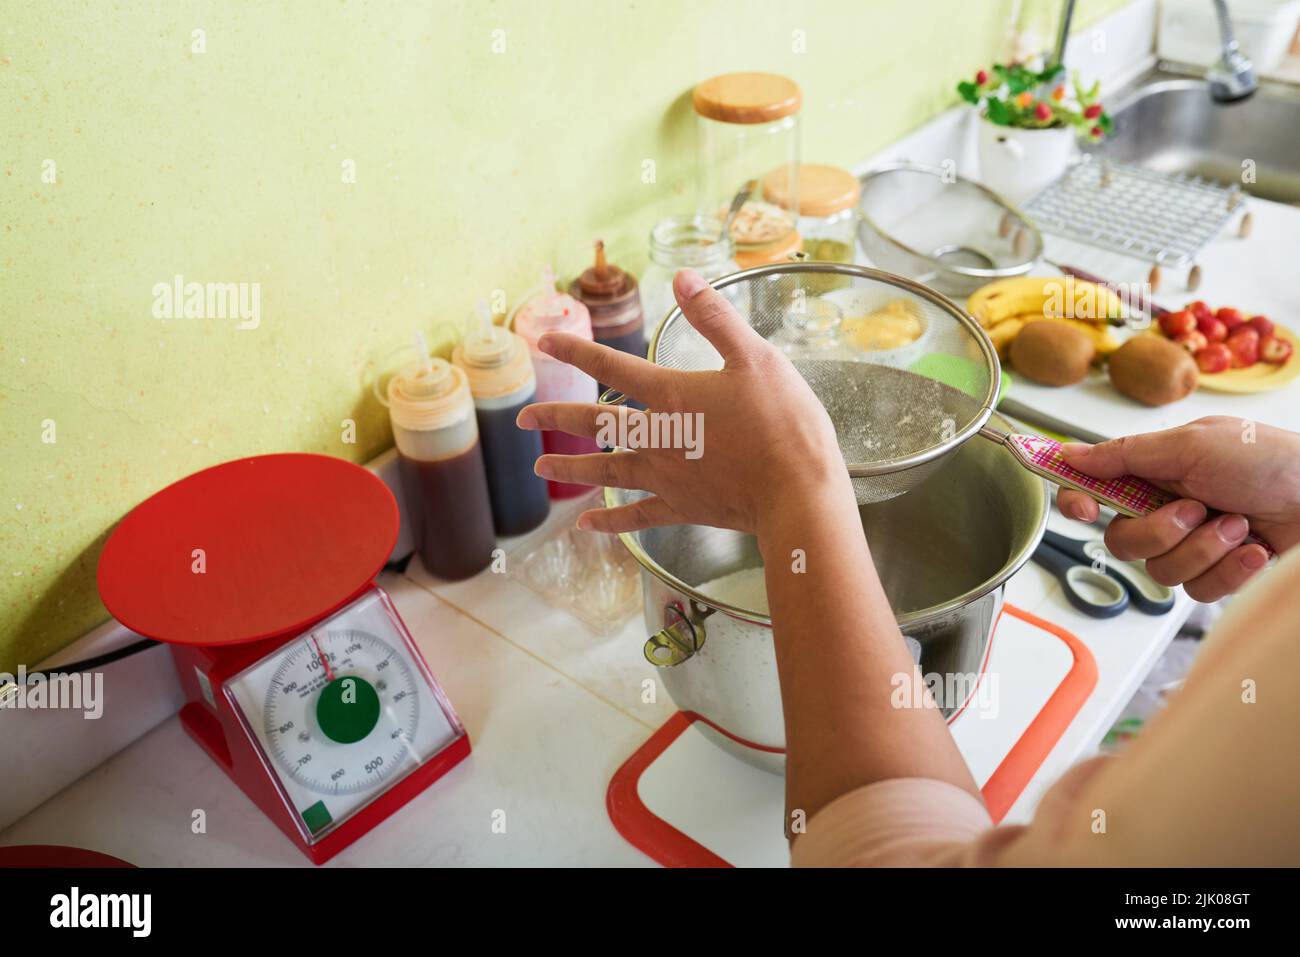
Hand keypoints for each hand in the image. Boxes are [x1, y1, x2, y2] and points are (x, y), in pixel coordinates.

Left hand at [516, 268, 852, 535]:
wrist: (798, 492)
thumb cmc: (784, 423)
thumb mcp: (756, 358)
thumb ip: (715, 318)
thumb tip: (682, 278)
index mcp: (673, 395)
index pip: (613, 368)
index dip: (576, 353)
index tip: (543, 343)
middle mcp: (659, 437)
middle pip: (595, 424)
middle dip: (556, 418)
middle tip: (522, 417)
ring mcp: (667, 477)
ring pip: (606, 471)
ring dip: (570, 469)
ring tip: (540, 469)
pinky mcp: (683, 508)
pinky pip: (637, 515)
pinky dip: (610, 520)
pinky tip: (587, 525)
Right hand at [1057, 416, 1299, 600]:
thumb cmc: (1272, 461)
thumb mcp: (1192, 444)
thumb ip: (1125, 454)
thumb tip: (1071, 454)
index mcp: (1157, 473)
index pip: (1096, 490)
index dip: (1079, 501)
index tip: (1084, 510)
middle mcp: (1170, 509)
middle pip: (1122, 541)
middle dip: (1159, 531)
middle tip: (1197, 509)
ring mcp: (1195, 545)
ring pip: (1160, 571)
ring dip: (1203, 548)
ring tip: (1240, 525)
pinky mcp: (1221, 575)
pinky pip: (1197, 591)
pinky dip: (1229, 570)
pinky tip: (1254, 549)